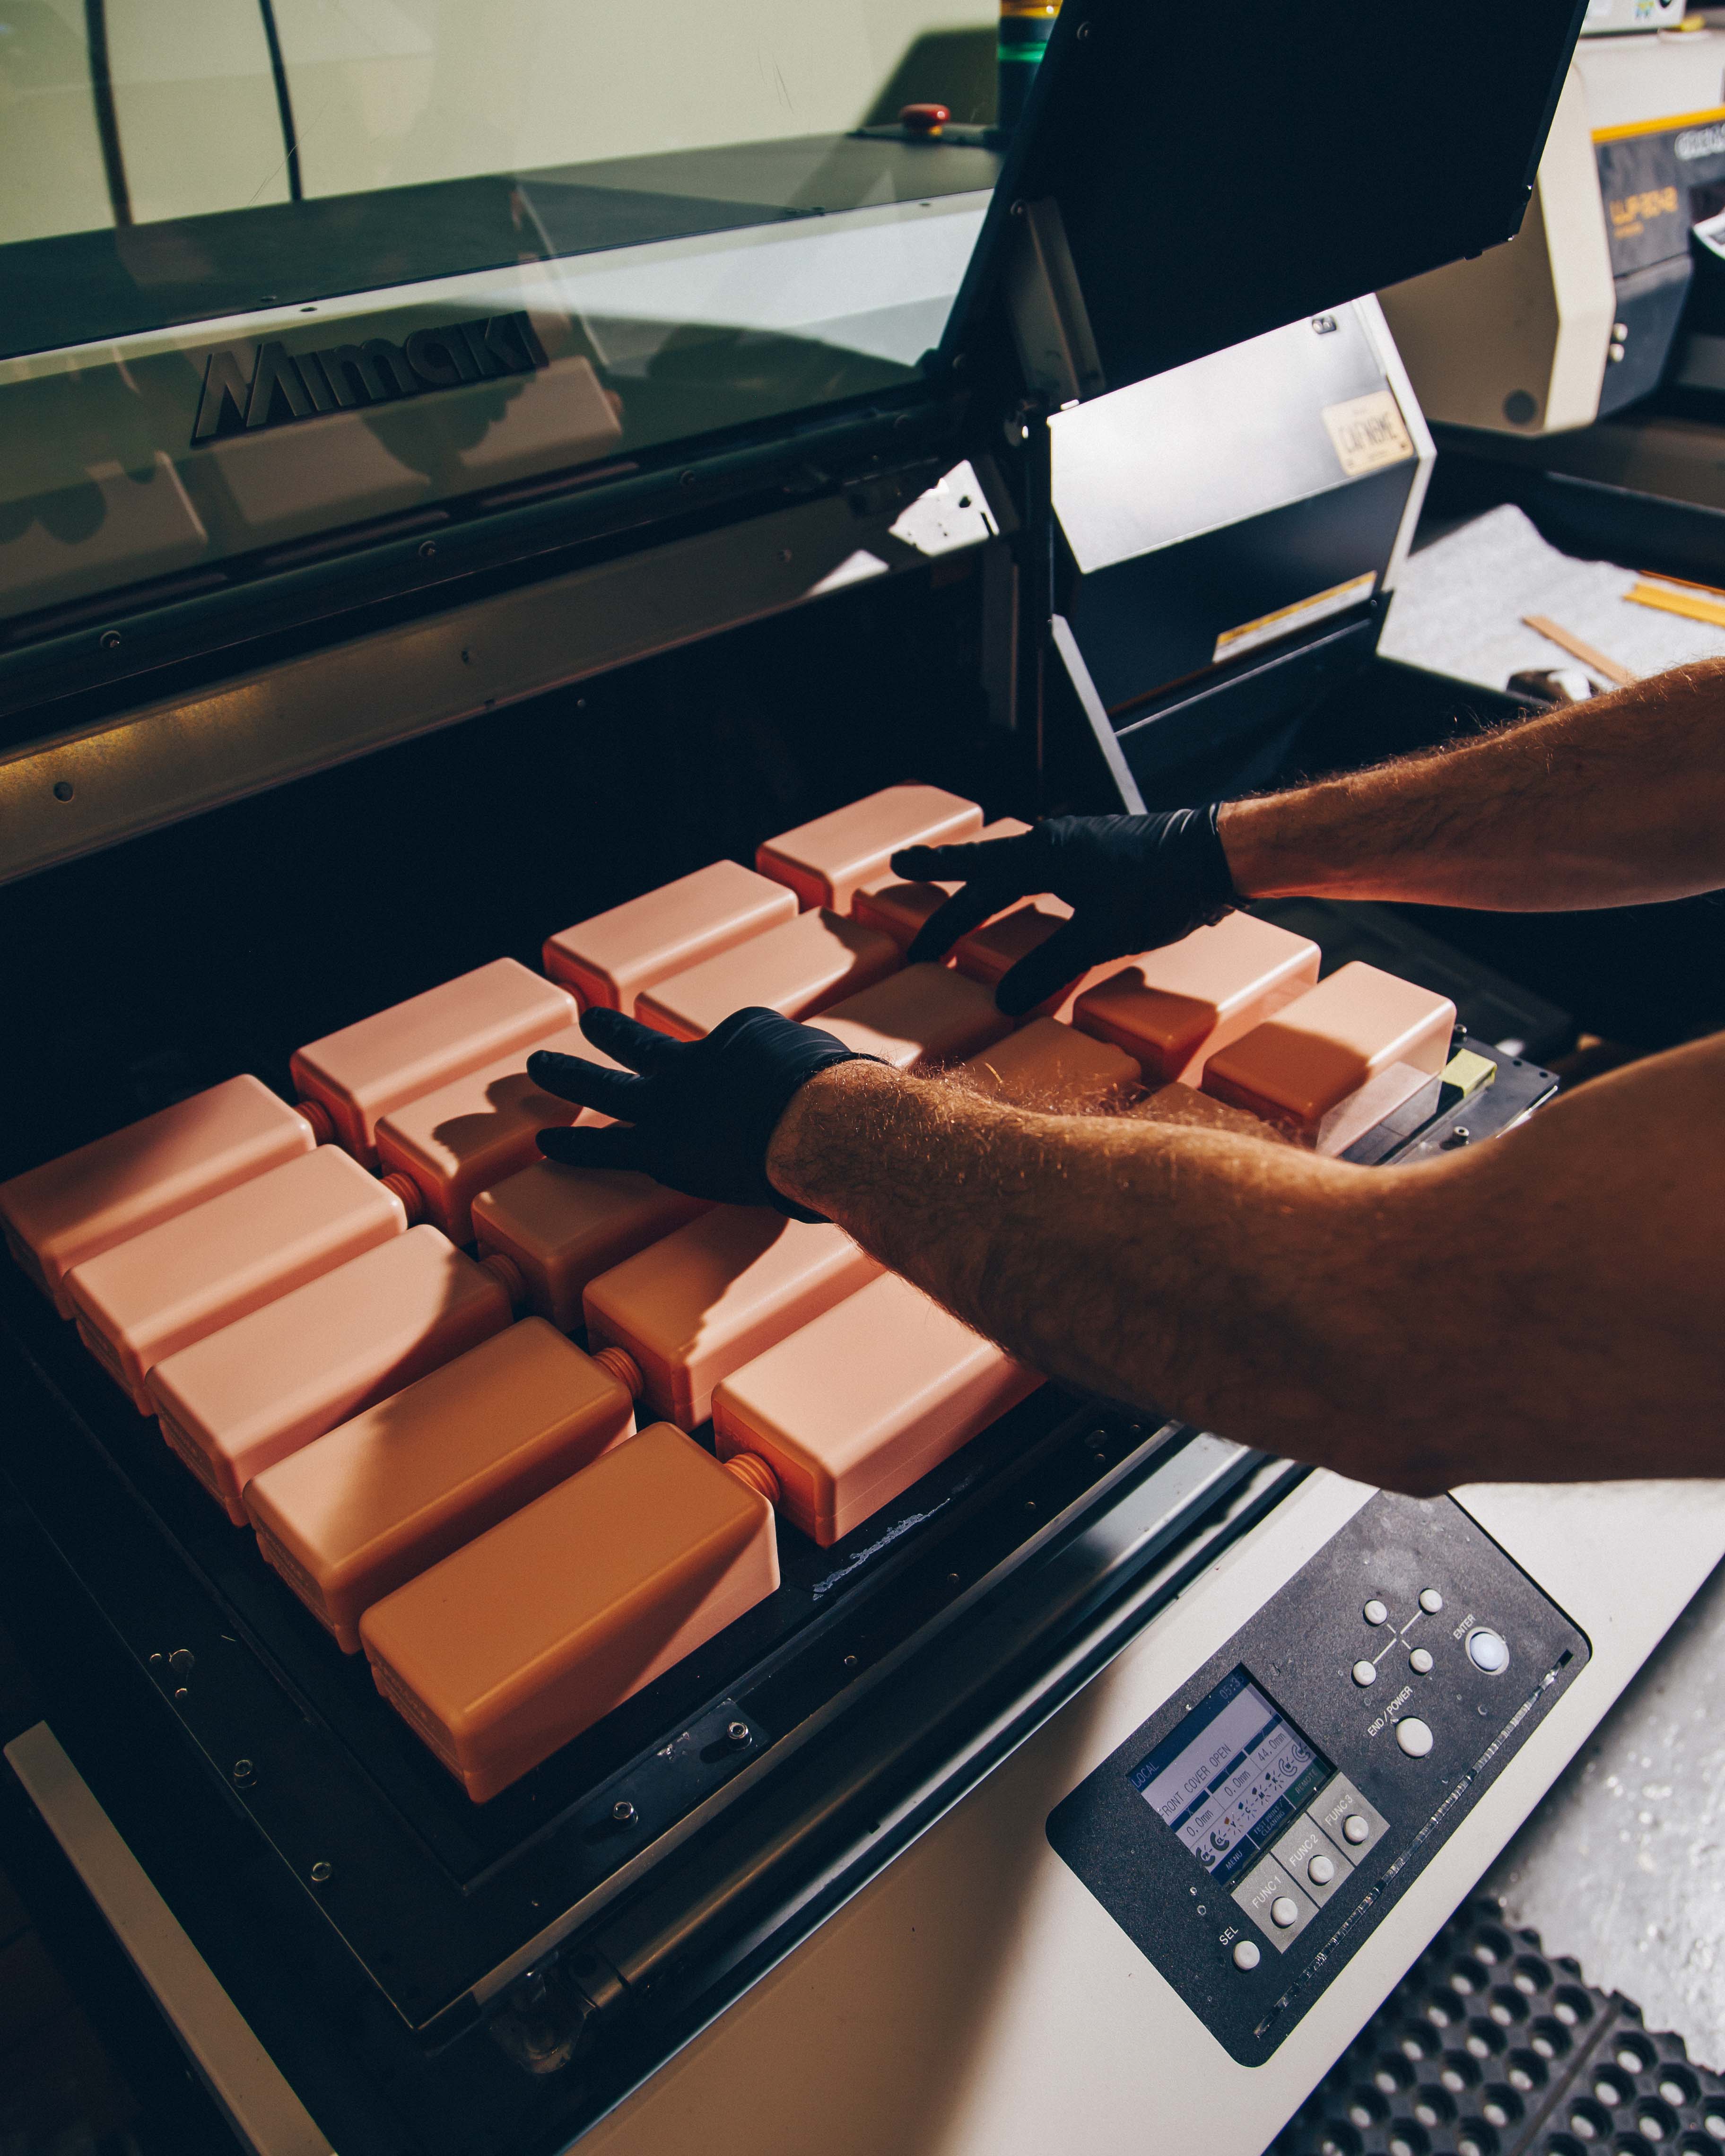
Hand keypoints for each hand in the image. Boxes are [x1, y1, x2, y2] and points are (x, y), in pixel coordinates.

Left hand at [530, 1005, 870, 1221]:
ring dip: (571, 1073)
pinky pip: (607, 1145)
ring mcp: (674, 1100)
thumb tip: (859, 1102)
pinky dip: (576, 1144)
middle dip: (616, 1035)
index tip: (759, 1090)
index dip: (742, 1076)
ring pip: (611, 1084)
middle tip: (590, 1021)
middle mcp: (700, 1059)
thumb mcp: (844, 1072)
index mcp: (745, 1035)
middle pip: (649, 1045)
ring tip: (537, 1064)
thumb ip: (831, 1083)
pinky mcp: (662, 1145)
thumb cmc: (844, 1101)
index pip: (730, 1050)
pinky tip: (546, 1140)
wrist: (819, 1119)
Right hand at [893, 808, 1234, 1015]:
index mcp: (1044, 855)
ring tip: (959, 875)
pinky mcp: (1100, 852)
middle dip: (944, 867)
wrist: (1215, 856)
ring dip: (983, 869)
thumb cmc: (1159, 890)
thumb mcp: (1101, 935)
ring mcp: (1077, 843)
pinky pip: (1042, 863)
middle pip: (985, 858)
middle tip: (903, 865)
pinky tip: (1031, 887)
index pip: (979, 890)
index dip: (945, 920)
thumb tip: (1002, 1001)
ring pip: (1014, 858)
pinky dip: (1020, 875)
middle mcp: (1054, 841)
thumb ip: (1050, 966)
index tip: (917, 947)